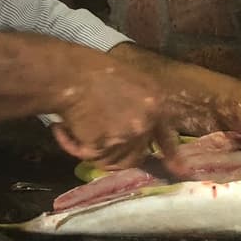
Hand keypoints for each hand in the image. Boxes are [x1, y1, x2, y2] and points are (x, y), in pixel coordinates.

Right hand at [48, 55, 180, 172]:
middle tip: (100, 138)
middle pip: (136, 154)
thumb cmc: (95, 69)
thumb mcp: (132, 79)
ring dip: (95, 150)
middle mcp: (144, 125)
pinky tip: (61, 129)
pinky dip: (72, 146)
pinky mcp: (100, 148)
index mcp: (156, 105)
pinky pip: (87, 157)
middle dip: (119, 150)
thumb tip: (146, 127)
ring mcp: (123, 138)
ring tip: (77, 129)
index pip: (166, 136)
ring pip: (111, 161)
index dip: (171, 155)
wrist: (68, 74)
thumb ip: (144, 104)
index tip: (179, 171)